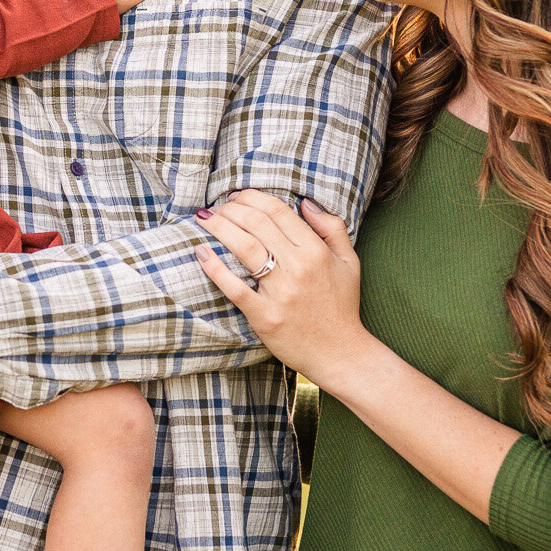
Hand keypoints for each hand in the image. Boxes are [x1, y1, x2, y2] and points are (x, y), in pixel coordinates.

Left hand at [194, 190, 376, 386]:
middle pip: (256, 223)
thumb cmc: (342, 306)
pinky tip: (201, 252)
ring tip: (204, 219)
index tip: (237, 196)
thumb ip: (332, 228)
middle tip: (217, 207)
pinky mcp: (265, 317)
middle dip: (231, 208)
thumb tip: (306, 203)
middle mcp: (298, 268)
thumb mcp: (349, 262)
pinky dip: (215, 269)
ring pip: (244, 247)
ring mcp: (280, 293)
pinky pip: (235, 289)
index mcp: (316, 251)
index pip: (277, 210)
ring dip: (219, 227)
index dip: (252, 197)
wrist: (341, 354)